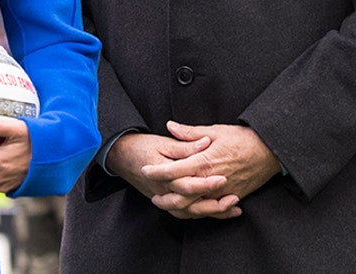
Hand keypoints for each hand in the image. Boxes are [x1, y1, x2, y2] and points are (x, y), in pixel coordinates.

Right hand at [106, 131, 237, 218]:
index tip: (223, 179)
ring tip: (233, 206)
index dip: (205, 183)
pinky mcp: (167, 201)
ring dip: (211, 212)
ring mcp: (164, 198)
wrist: (121, 156)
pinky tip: (221, 211)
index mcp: (163, 175)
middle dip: (213, 204)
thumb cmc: (142, 146)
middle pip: (190, 205)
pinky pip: (186, 213)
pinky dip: (204, 213)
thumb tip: (205, 142)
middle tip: (234, 198)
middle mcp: (164, 191)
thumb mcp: (163, 142)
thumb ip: (185, 144)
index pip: (186, 184)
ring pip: (189, 212)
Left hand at [137, 121, 281, 219]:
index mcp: (204, 162)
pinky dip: (200, 212)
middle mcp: (210, 181)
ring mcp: (221, 192)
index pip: (172, 171)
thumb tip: (171, 126)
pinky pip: (212, 210)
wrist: (270, 151)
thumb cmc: (244, 139)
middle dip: (164, 198)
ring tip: (170, 205)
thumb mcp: (216, 131)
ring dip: (179, 208)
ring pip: (195, 207)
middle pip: (180, 196)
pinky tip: (192, 209)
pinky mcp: (231, 198)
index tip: (145, 170)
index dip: (156, 172)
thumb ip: (190, 132)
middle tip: (154, 196)